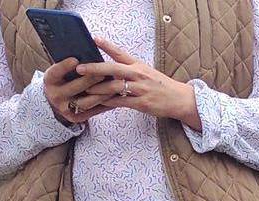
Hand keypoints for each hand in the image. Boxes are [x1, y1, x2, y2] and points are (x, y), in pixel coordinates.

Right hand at [42, 57, 109, 125]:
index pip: (55, 72)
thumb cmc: (63, 80)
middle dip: (90, 79)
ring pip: (86, 101)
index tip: (75, 59)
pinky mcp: (75, 118)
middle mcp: (55, 95)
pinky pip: (93, 111)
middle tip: (103, 72)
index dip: (64, 66)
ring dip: (102, 93)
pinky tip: (115, 97)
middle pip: (75, 87)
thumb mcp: (60, 71)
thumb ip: (69, 65)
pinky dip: (105, 104)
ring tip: (114, 86)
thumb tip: (85, 51)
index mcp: (49, 81)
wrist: (57, 101)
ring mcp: (65, 108)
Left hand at [76, 38, 200, 129]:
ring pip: (114, 88)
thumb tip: (110, 67)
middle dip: (95, 69)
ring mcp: (140, 89)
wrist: (179, 99)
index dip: (106, 45)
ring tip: (85, 91)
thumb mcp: (147, 71)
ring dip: (98, 89)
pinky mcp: (142, 103)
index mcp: (138, 66)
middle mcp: (138, 75)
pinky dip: (109, 102)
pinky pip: (121, 102)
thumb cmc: (161, 86)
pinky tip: (99, 103)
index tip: (93, 39)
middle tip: (80, 69)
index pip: (120, 53)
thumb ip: (130, 67)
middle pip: (113, 69)